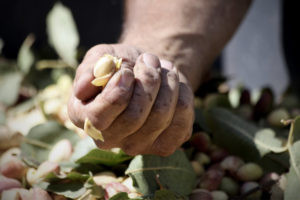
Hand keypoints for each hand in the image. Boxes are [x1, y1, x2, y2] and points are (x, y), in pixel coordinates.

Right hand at [68, 44, 193, 155]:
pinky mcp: (164, 145)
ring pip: (160, 117)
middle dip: (147, 80)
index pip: (99, 117)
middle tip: (149, 60)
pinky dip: (182, 95)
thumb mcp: (103, 57)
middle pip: (134, 117)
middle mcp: (108, 139)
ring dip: (167, 83)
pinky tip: (174, 84)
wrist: (146, 72)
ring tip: (162, 68)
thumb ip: (91, 68)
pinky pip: (181, 124)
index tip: (128, 71)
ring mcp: (137, 146)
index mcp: (85, 118)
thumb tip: (83, 87)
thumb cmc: (121, 65)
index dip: (118, 91)